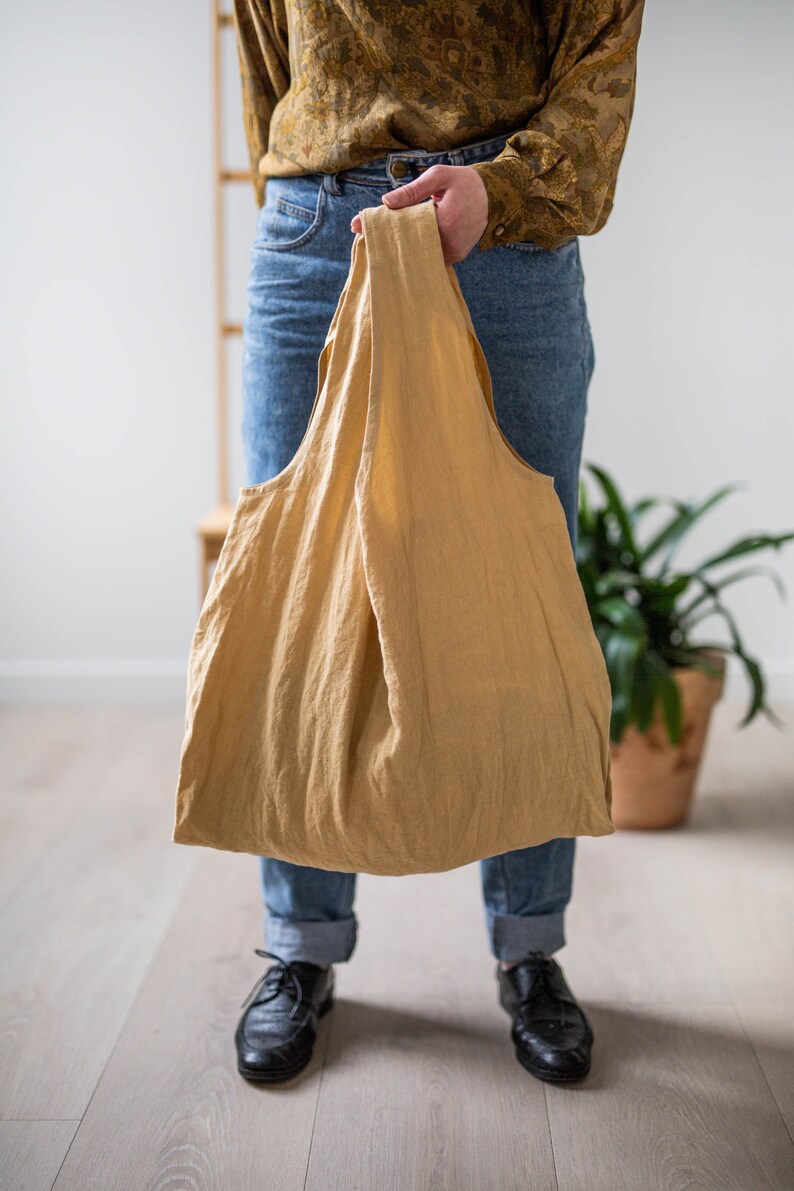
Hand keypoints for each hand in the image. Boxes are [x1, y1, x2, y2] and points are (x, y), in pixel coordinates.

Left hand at [350, 164, 489, 264]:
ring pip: (419, 252)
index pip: (405, 228)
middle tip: (361, 231)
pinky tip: (400, 242)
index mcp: (444, 224)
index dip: (381, 226)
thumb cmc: (464, 181)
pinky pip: (430, 255)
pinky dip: (416, 248)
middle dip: (386, 238)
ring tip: (378, 237)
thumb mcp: (439, 176)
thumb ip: (413, 190)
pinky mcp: (455, 258)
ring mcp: (453, 254)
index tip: (356, 225)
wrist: (494, 196)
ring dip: (401, 245)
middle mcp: (449, 245)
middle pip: (409, 244)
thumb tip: (386, 201)